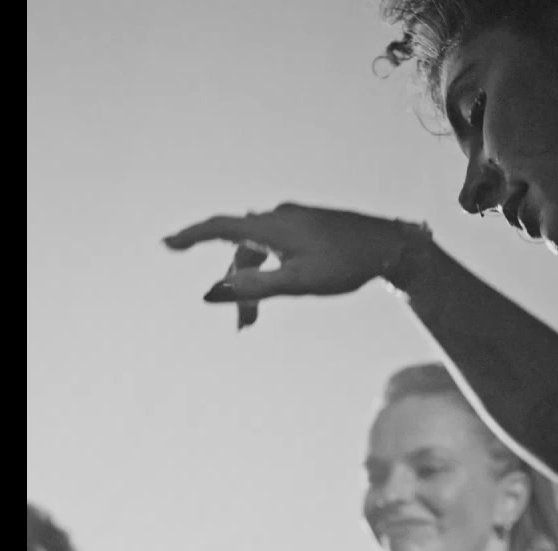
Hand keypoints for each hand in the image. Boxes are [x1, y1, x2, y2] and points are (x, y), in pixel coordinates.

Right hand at [163, 203, 428, 323]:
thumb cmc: (346, 265)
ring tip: (255, 320)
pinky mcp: (309, 226)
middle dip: (236, 287)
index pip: (220, 228)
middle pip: (241, 250)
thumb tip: (212, 293)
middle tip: (243, 326)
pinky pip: (276, 247)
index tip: (167, 244)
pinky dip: (269, 269)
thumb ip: (254, 289)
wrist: (390, 246)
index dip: (191, 236)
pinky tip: (277, 285)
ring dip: (254, 283)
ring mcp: (295, 220)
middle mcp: (279, 217)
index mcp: (272, 226)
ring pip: (260, 252)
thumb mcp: (298, 283)